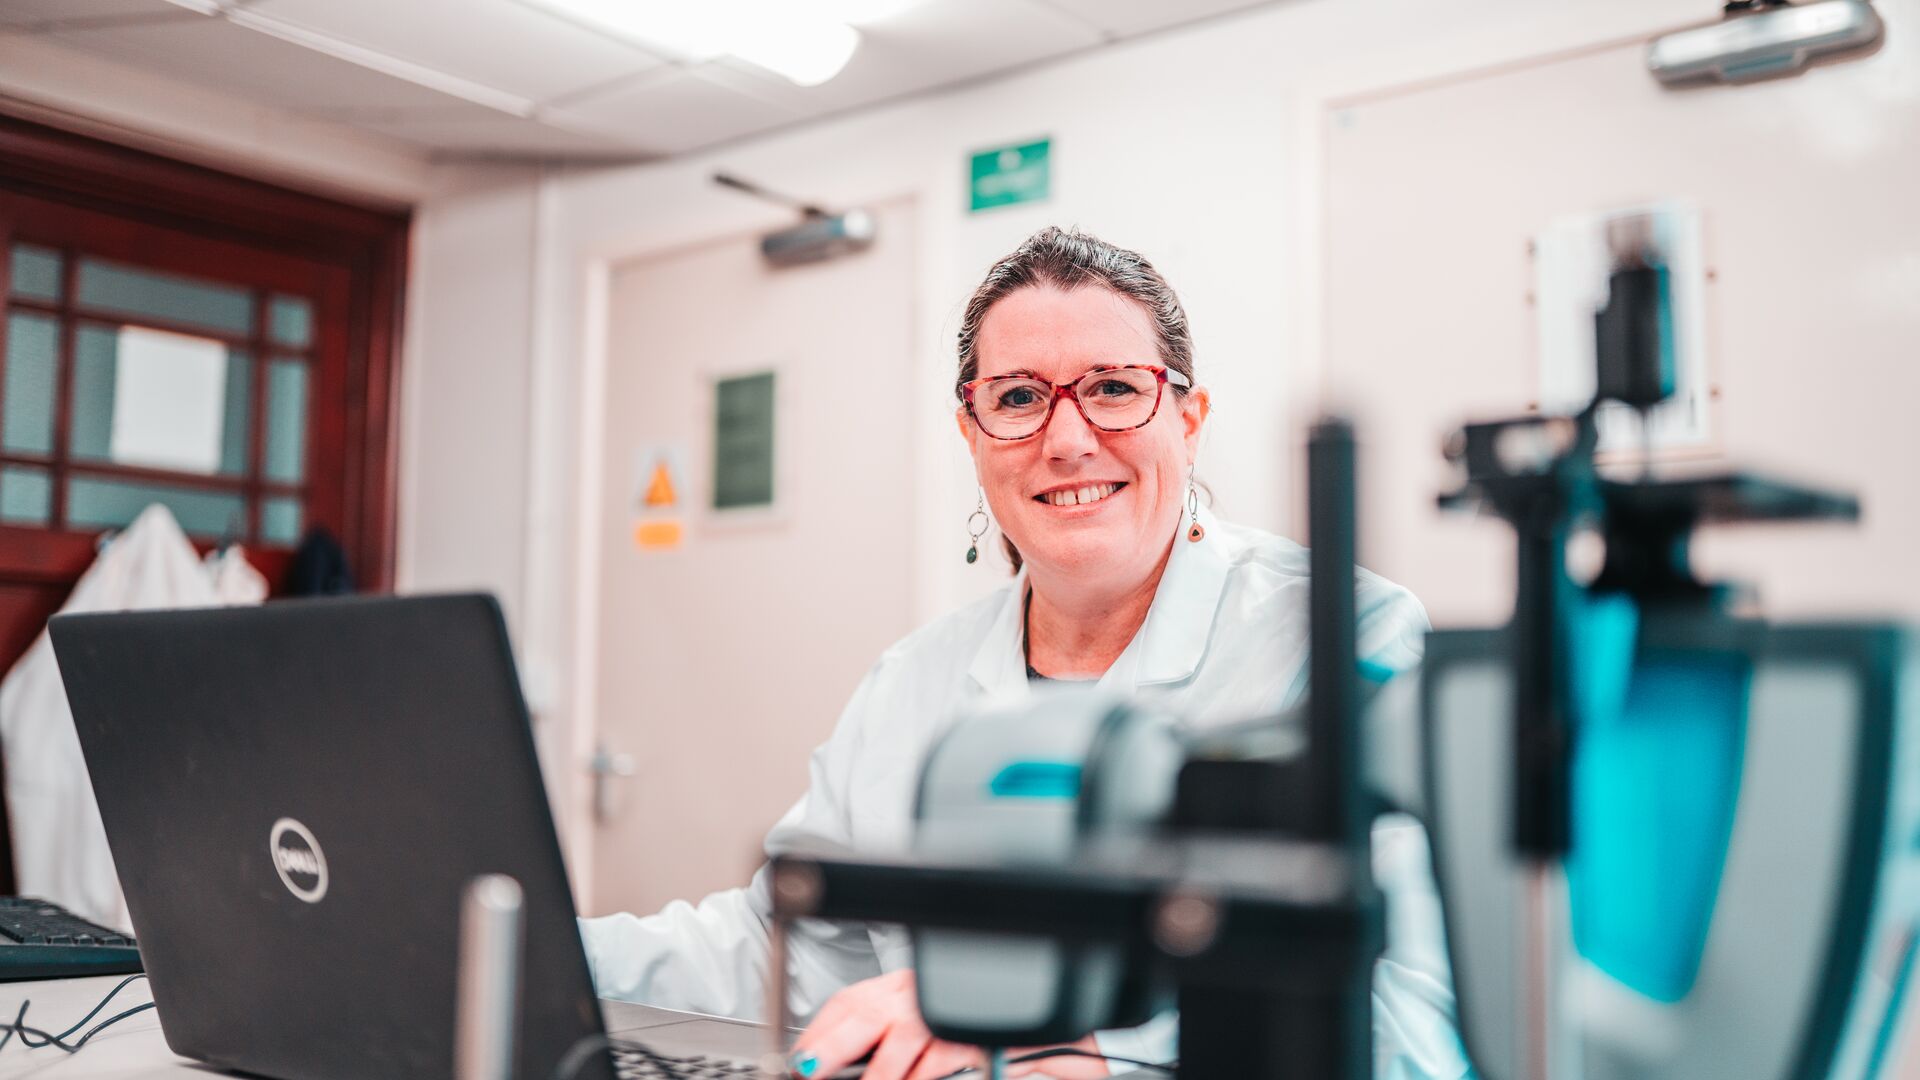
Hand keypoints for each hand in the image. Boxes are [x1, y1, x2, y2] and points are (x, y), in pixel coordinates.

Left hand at [785, 970, 1109, 1078]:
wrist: (1046, 1037)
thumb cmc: (979, 1037)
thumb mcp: (924, 1038)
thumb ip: (887, 1049)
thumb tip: (835, 1067)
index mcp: (902, 987)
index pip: (850, 1001)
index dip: (820, 1031)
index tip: (801, 1060)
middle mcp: (922, 990)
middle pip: (864, 1009)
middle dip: (830, 1045)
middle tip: (808, 1070)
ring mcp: (949, 1009)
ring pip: (900, 1038)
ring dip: (879, 1073)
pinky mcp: (977, 1031)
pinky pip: (940, 1057)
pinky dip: (920, 1076)